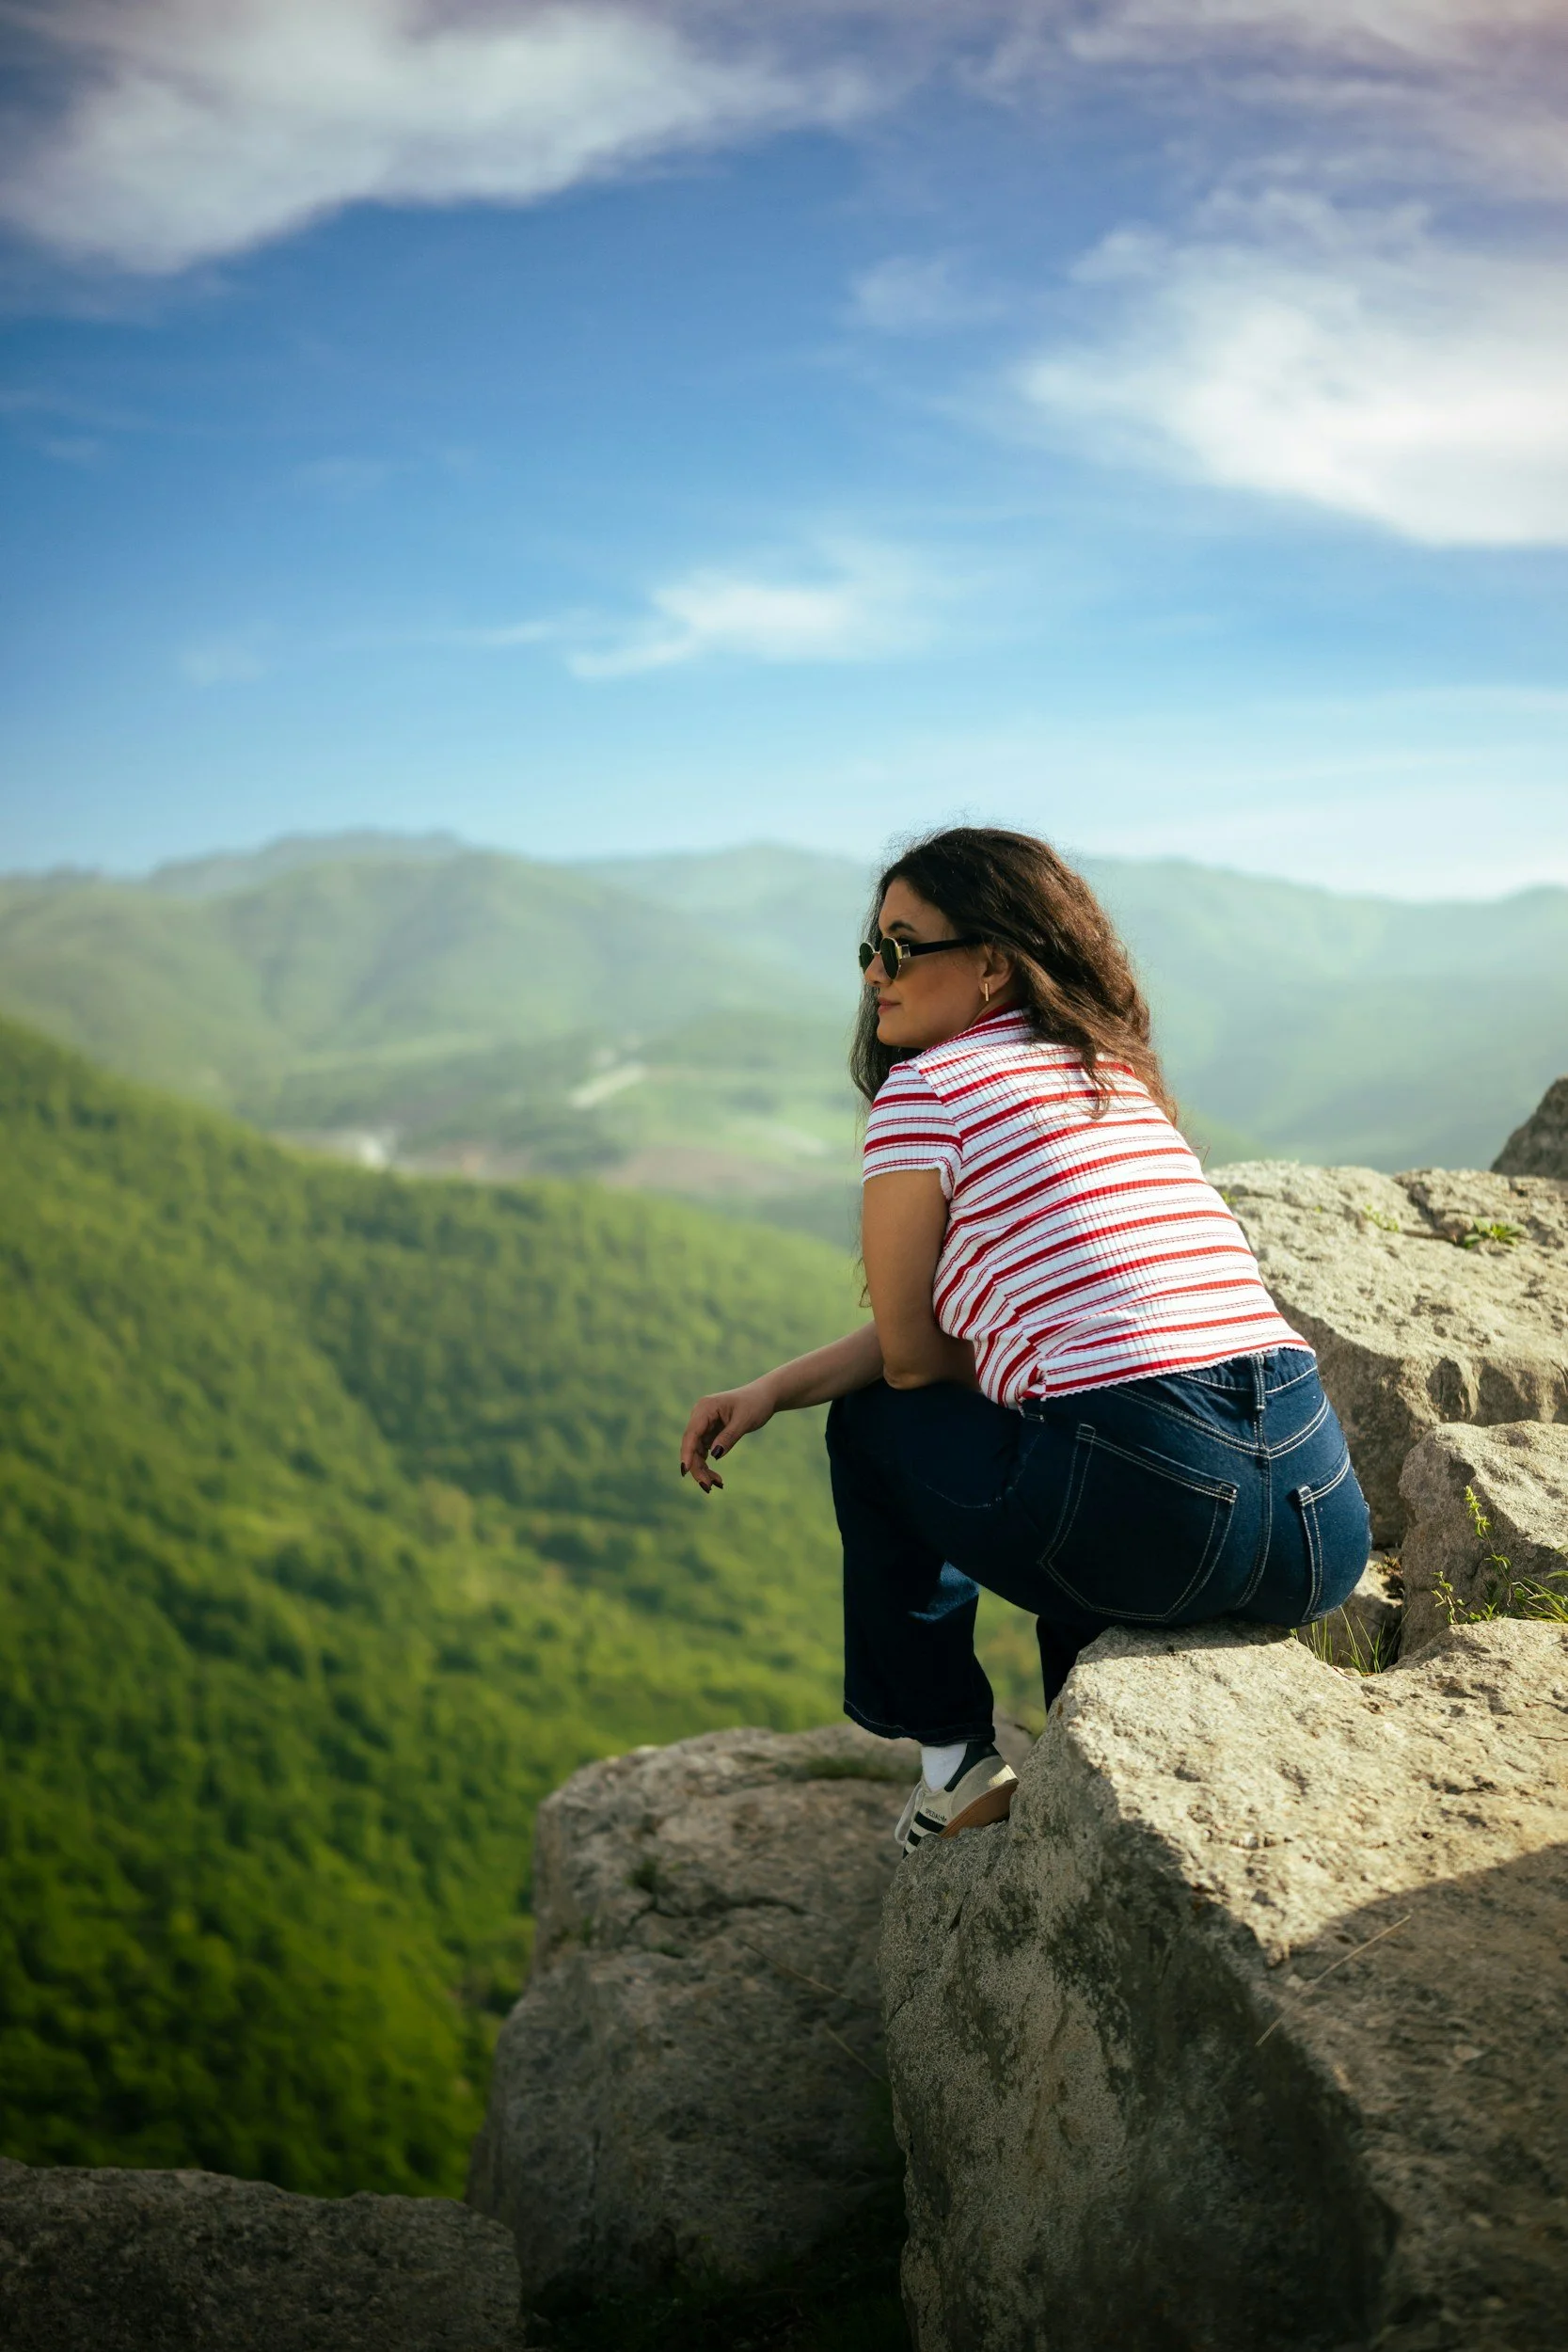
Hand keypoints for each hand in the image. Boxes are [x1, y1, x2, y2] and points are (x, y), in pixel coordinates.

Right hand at [679, 1378, 777, 1492]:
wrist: (764, 1396)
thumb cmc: (755, 1404)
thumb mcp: (744, 1421)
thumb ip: (729, 1437)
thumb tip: (714, 1455)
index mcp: (705, 1408)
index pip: (692, 1433)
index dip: (687, 1453)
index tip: (685, 1470)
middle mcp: (700, 1416)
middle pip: (692, 1445)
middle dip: (697, 1467)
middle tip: (708, 1487)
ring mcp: (704, 1425)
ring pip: (697, 1452)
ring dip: (703, 1469)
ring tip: (717, 1485)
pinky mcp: (710, 1432)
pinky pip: (705, 1452)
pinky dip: (710, 1465)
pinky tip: (717, 1478)